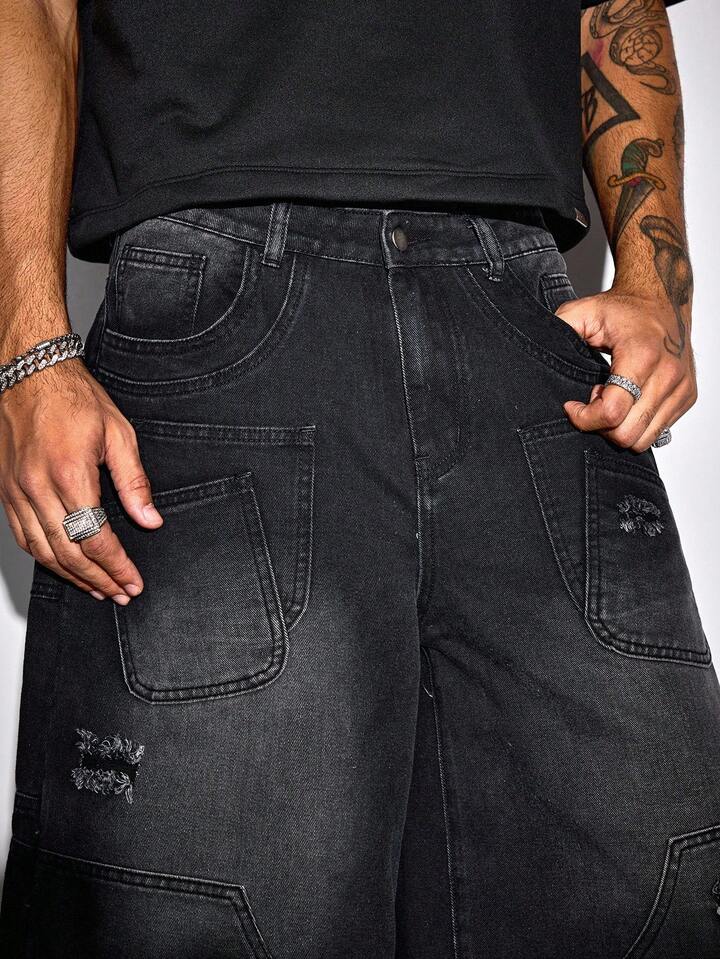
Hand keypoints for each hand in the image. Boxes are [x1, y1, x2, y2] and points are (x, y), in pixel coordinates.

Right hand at [0, 357, 162, 601]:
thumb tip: (150, 520)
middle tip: (120, 593)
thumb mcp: (118, 434)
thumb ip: (134, 482)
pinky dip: (44, 557)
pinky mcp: (6, 490)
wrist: (29, 372)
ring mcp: (17, 490)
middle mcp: (38, 487)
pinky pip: (22, 535)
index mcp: (70, 473)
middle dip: (98, 579)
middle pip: (68, 552)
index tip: (132, 581)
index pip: (95, 538)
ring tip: (96, 589)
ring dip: (71, 576)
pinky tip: (63, 566)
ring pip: (42, 550)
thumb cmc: (74, 397)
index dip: (116, 566)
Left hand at [557, 287, 696, 451]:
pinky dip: (636, 424)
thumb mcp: (583, 312)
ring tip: (611, 399)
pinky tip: (627, 399)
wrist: (663, 299)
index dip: (585, 418)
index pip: (612, 412)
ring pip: (643, 440)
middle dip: (601, 427)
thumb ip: (560, 329)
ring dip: (619, 427)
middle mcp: (668, 374)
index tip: (572, 405)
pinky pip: (657, 432)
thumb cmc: (624, 308)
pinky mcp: (687, 397)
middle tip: (592, 400)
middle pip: (627, 434)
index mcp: (642, 355)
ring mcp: (681, 388)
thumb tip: (538, 347)